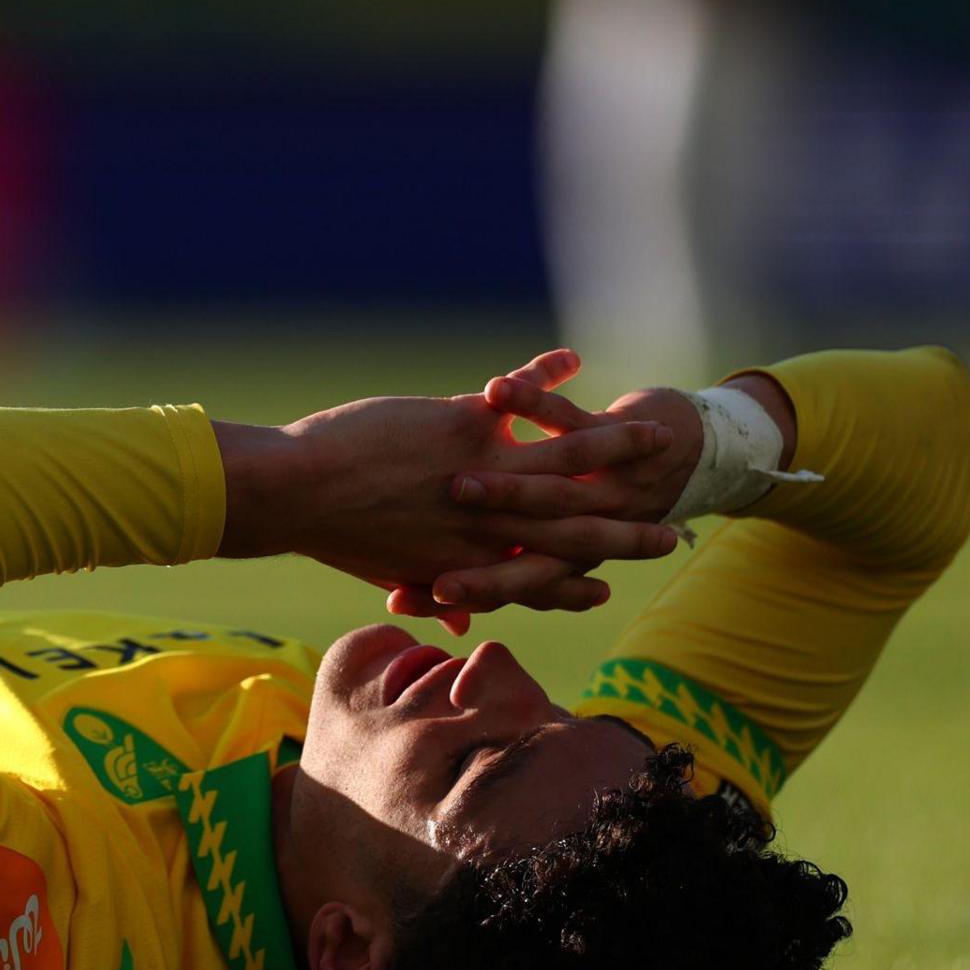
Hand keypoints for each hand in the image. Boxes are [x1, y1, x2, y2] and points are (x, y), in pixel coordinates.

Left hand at [222, 350, 682, 621]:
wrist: (292, 496)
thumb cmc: (330, 531)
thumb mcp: (394, 568)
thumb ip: (432, 583)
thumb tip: (451, 611)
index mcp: (469, 561)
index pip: (540, 582)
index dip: (580, 584)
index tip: (614, 585)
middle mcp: (490, 526)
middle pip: (579, 530)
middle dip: (631, 530)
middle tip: (676, 529)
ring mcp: (488, 476)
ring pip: (571, 462)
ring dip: (619, 443)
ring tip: (659, 431)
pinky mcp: (469, 430)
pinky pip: (523, 400)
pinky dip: (545, 377)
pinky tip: (571, 358)